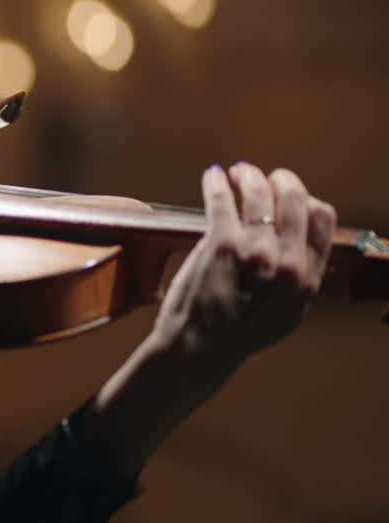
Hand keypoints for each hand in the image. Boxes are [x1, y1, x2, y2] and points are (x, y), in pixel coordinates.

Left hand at [152, 162, 336, 377]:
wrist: (200, 351)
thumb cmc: (236, 335)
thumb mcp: (286, 314)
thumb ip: (296, 280)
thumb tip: (295, 249)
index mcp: (307, 278)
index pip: (322, 218)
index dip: (305, 199)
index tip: (288, 196)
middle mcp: (287, 261)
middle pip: (294, 197)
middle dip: (280, 179)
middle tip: (263, 176)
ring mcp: (254, 250)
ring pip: (259, 193)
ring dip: (248, 175)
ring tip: (237, 172)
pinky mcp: (220, 244)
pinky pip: (221, 199)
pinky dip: (216, 182)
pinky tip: (212, 176)